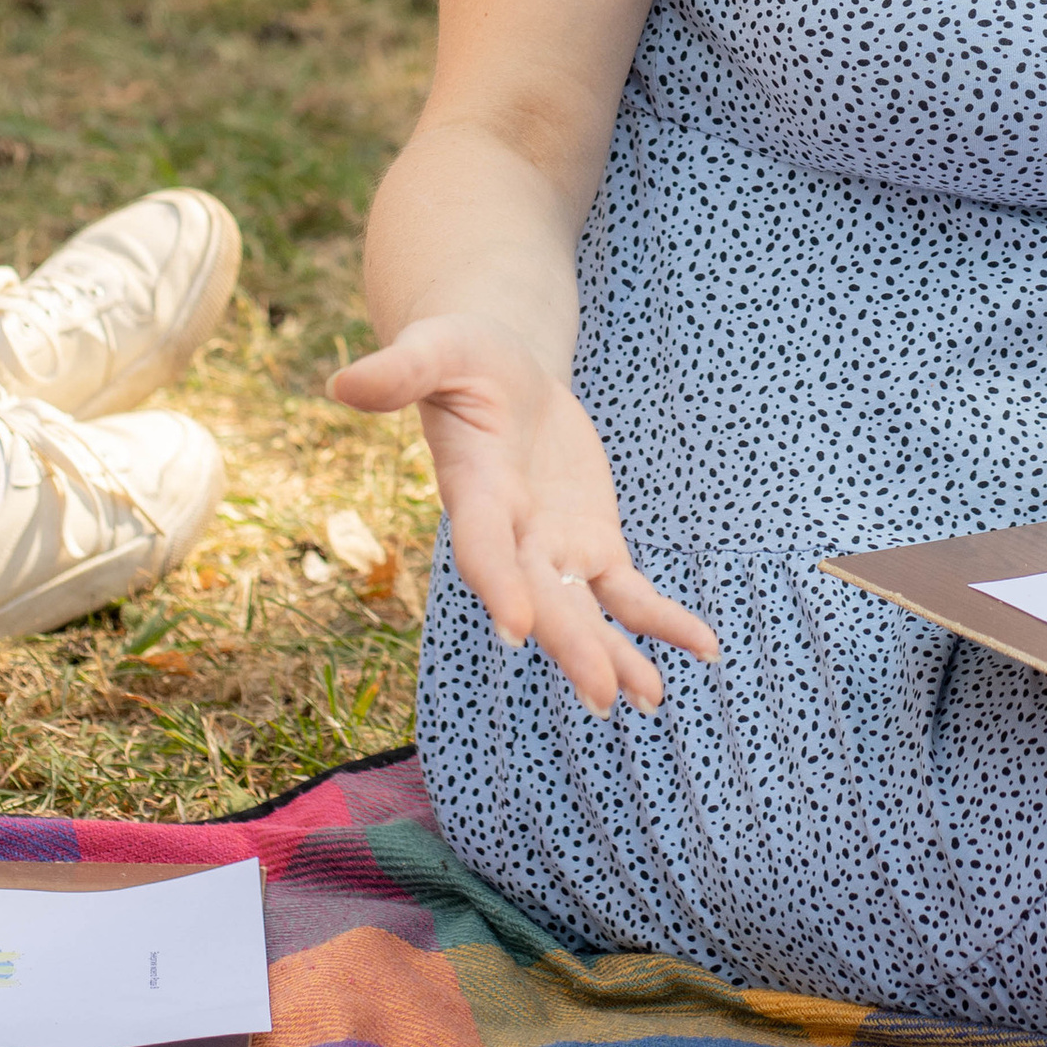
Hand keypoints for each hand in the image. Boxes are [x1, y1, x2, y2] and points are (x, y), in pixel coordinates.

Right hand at [331, 317, 716, 716]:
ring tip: (651, 699)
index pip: (484, 549)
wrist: (501, 375)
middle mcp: (513, 536)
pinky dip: (663, 620)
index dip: (500, 586)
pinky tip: (705, 649)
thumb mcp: (439, 347)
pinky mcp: (591, 545)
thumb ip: (401, 368)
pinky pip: (628, 593)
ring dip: (615, 655)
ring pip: (584, 612)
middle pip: (542, 599)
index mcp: (475, 493)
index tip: (516, 632)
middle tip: (606, 698)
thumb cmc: (464, 357)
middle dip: (572, 646)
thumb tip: (341, 382)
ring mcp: (553, 548)